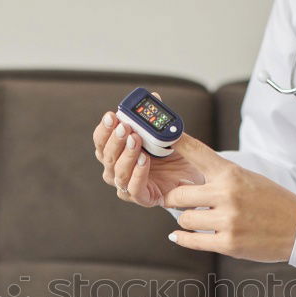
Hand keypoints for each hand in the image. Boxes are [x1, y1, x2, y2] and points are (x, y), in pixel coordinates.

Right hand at [92, 93, 203, 207]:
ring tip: (136, 141)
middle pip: (106, 156)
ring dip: (126, 155)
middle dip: (115, 140)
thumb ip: (156, 118)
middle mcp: (116, 170)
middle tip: (125, 127)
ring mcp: (127, 186)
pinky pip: (134, 188)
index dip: (104, 129)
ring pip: (118, 173)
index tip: (111, 116)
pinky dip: (138, 174)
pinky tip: (144, 160)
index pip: (101, 141)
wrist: (194, 176)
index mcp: (116, 152)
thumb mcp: (165, 133)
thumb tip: (154, 98)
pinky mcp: (142, 198)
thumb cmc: (174, 155)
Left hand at [163, 134, 295, 262]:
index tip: (162, 136)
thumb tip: (190, 170)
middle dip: (175, 199)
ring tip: (195, 218)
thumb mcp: (248, 177)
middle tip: (178, 201)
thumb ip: (220, 174)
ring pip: (184, 220)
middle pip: (179, 195)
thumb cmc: (272, 201)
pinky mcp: (228, 243)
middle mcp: (227, 194)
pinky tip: (179, 235)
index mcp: (231, 174)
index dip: (176, 142)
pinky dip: (183, 238)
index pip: (196, 152)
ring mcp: (228, 220)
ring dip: (185, 220)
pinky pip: (193, 241)